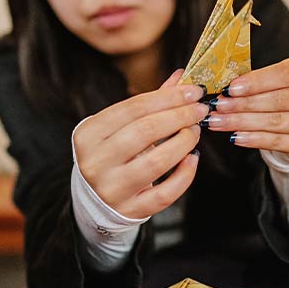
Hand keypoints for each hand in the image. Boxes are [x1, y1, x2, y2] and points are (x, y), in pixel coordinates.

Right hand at [73, 72, 207, 217]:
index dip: (167, 97)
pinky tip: (193, 158)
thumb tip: (182, 77)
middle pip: (145, 131)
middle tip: (200, 110)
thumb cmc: (113, 154)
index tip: (193, 91)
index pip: (132, 108)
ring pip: (157, 162)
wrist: (96, 200)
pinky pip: (165, 193)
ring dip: (184, 142)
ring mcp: (111, 189)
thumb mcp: (121, 127)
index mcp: (88, 134)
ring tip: (195, 131)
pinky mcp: (130, 210)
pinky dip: (185, 175)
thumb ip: (152, 103)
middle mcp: (95, 162)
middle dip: (179, 116)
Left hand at [203, 56, 288, 152]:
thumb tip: (228, 90)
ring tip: (220, 121)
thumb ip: (261, 78)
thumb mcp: (284, 72)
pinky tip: (236, 137)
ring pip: (278, 122)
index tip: (231, 88)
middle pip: (281, 101)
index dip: (257, 82)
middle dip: (245, 104)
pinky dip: (255, 139)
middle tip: (219, 106)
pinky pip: (279, 142)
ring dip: (244, 123)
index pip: (286, 75)